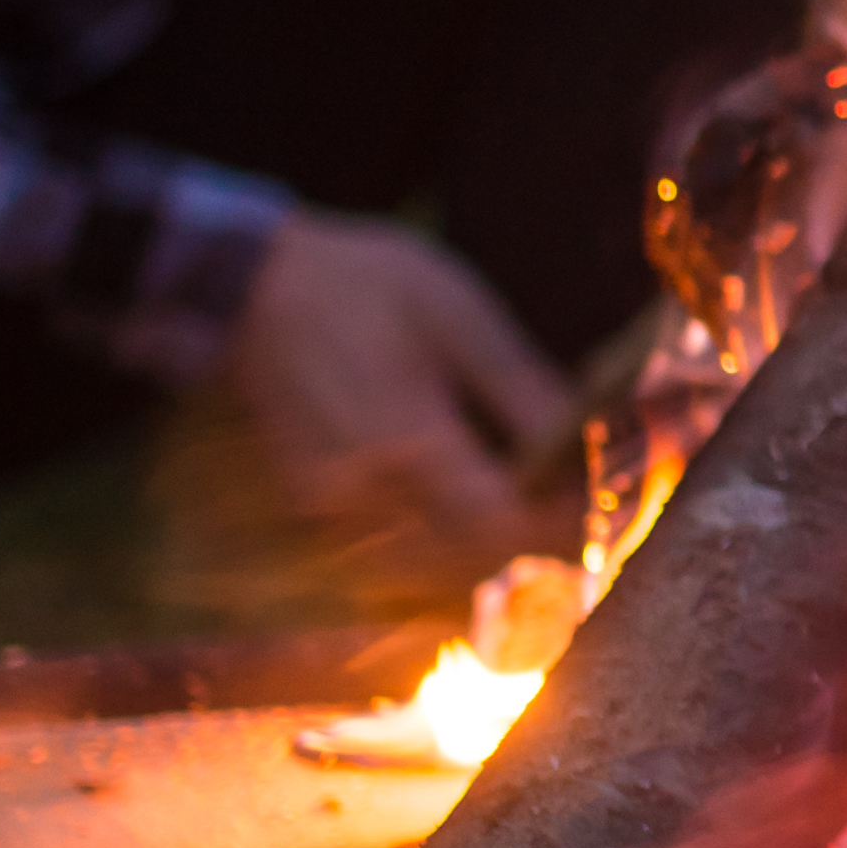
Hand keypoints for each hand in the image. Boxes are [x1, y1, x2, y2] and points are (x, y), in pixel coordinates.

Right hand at [231, 211, 570, 567]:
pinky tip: (460, 500)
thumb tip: (590, 440)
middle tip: (568, 506)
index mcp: (410, 440)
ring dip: (480, 547)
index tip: (592, 507)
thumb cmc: (364, 285)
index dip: (554, 529)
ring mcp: (328, 505)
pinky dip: (432, 540)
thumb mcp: (461, 318)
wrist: (253, 283)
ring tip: (524, 504)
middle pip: (467, 555)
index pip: (500, 525)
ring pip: (425, 564)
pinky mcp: (309, 504)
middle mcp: (364, 489)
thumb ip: (523, 389)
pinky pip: (385, 550)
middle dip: (525, 540)